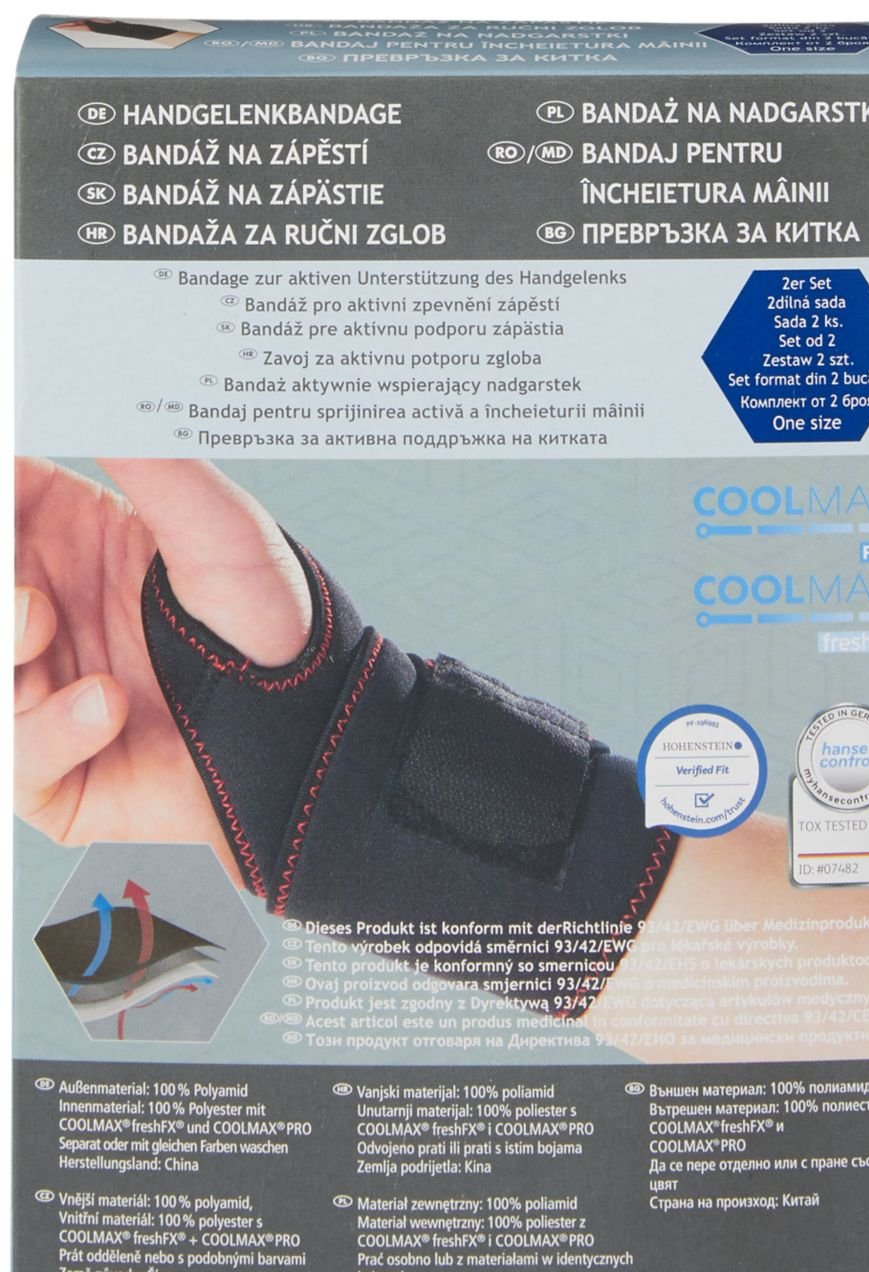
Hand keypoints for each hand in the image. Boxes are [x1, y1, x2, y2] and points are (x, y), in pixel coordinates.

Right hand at [15, 457, 311, 875]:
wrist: (312, 732)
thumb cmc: (273, 624)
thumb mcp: (214, 529)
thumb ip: (145, 458)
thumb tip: (96, 377)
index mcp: (61, 539)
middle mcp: (38, 612)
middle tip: (15, 586)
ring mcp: (37, 693)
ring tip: (36, 618)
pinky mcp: (50, 772)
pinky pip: (10, 754)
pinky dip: (49, 728)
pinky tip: (109, 703)